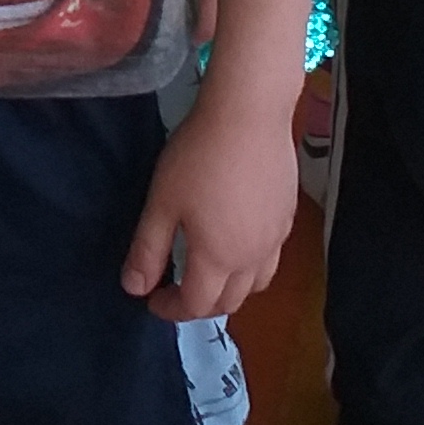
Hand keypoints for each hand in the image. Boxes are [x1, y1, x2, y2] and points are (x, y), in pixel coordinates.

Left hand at [123, 91, 299, 322]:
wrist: (249, 114)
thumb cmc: (197, 157)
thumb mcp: (162, 204)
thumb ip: (148, 250)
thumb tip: (134, 289)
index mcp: (218, 259)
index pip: (195, 305)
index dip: (170, 310)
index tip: (151, 301)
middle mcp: (252, 258)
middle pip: (229, 303)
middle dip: (199, 306)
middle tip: (175, 289)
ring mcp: (276, 238)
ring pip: (256, 285)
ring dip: (229, 291)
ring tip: (207, 272)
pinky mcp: (289, 217)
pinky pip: (270, 258)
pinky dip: (250, 267)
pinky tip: (236, 240)